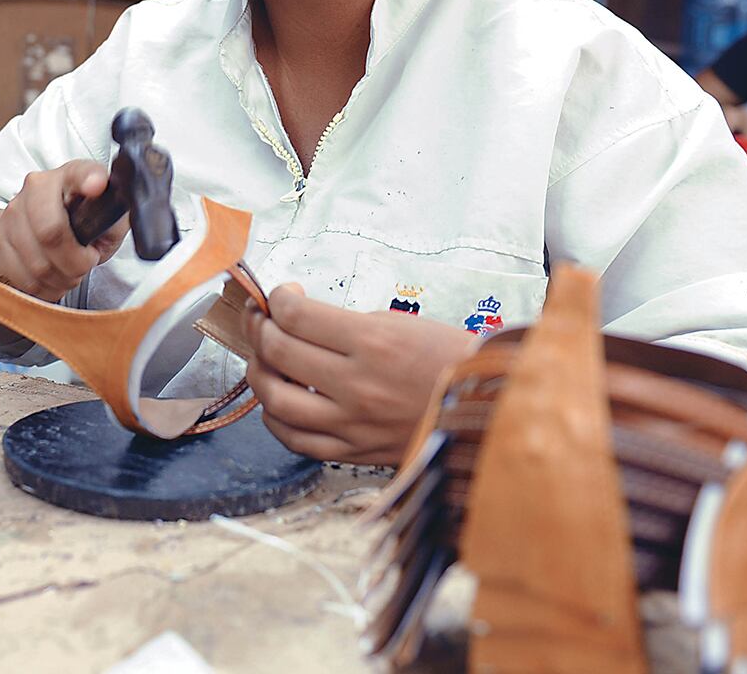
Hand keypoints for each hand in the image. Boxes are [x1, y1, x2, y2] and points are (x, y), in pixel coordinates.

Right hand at [0, 160, 129, 300]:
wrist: (42, 227)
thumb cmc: (83, 222)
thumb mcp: (108, 219)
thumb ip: (112, 218)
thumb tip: (108, 214)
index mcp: (71, 175)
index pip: (79, 174)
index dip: (88, 179)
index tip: (97, 186)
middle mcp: (35, 187)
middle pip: (51, 233)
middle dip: (75, 263)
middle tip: (85, 263)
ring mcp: (11, 213)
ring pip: (37, 264)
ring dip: (61, 279)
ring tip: (68, 271)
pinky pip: (23, 278)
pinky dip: (43, 288)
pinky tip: (52, 277)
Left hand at [244, 283, 478, 465]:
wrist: (488, 410)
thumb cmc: (450, 360)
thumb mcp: (402, 324)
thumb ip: (346, 325)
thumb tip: (299, 320)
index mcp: (373, 343)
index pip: (296, 315)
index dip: (278, 299)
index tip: (281, 296)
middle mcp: (357, 385)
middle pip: (277, 352)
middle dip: (259, 328)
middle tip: (262, 319)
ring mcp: (353, 423)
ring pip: (275, 399)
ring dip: (258, 372)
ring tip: (263, 358)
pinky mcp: (354, 450)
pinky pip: (296, 439)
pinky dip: (276, 417)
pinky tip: (277, 400)